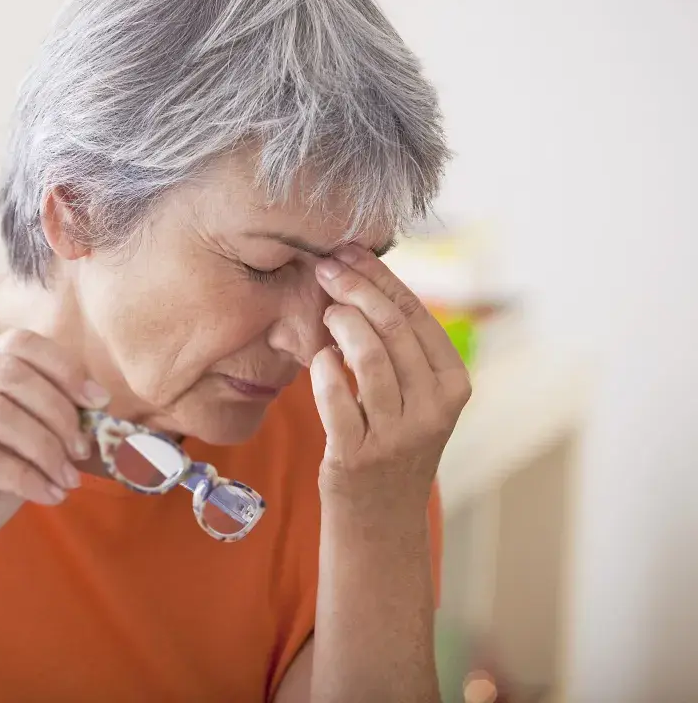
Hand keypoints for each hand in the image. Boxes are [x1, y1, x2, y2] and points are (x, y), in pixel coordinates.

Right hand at [0, 329, 107, 581]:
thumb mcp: (18, 448)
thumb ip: (45, 419)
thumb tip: (97, 403)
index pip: (18, 344)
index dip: (64, 368)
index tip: (98, 401)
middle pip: (9, 373)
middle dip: (57, 412)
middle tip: (83, 450)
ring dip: (44, 447)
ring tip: (68, 479)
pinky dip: (24, 477)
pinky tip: (48, 496)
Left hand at [310, 246, 471, 516]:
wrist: (380, 518)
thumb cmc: (391, 442)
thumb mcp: (415, 395)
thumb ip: (401, 345)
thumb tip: (366, 273)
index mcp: (453, 384)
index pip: (416, 313)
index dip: (377, 276)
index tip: (345, 251)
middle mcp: (434, 409)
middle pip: (392, 327)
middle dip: (354, 288)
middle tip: (323, 269)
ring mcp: (398, 435)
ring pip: (368, 357)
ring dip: (339, 324)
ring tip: (325, 315)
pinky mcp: (358, 457)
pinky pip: (336, 399)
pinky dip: (322, 370)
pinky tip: (317, 359)